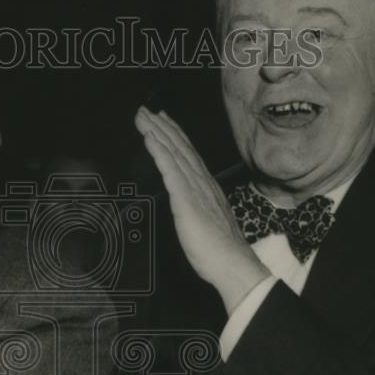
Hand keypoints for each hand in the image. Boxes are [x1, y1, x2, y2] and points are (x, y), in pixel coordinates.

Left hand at [135, 107, 270, 312]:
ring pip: (174, 154)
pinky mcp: (186, 201)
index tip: (163, 120)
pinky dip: (159, 152)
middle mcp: (201, 183)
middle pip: (179, 148)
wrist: (232, 264)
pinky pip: (170, 171)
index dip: (175, 136)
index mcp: (206, 188)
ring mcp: (194, 190)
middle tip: (145, 111)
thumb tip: (192, 208)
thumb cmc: (220, 250)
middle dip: (161, 127)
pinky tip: (149, 139)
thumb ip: (198, 210)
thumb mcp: (206, 223)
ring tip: (143, 117)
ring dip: (157, 133)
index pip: (188, 156)